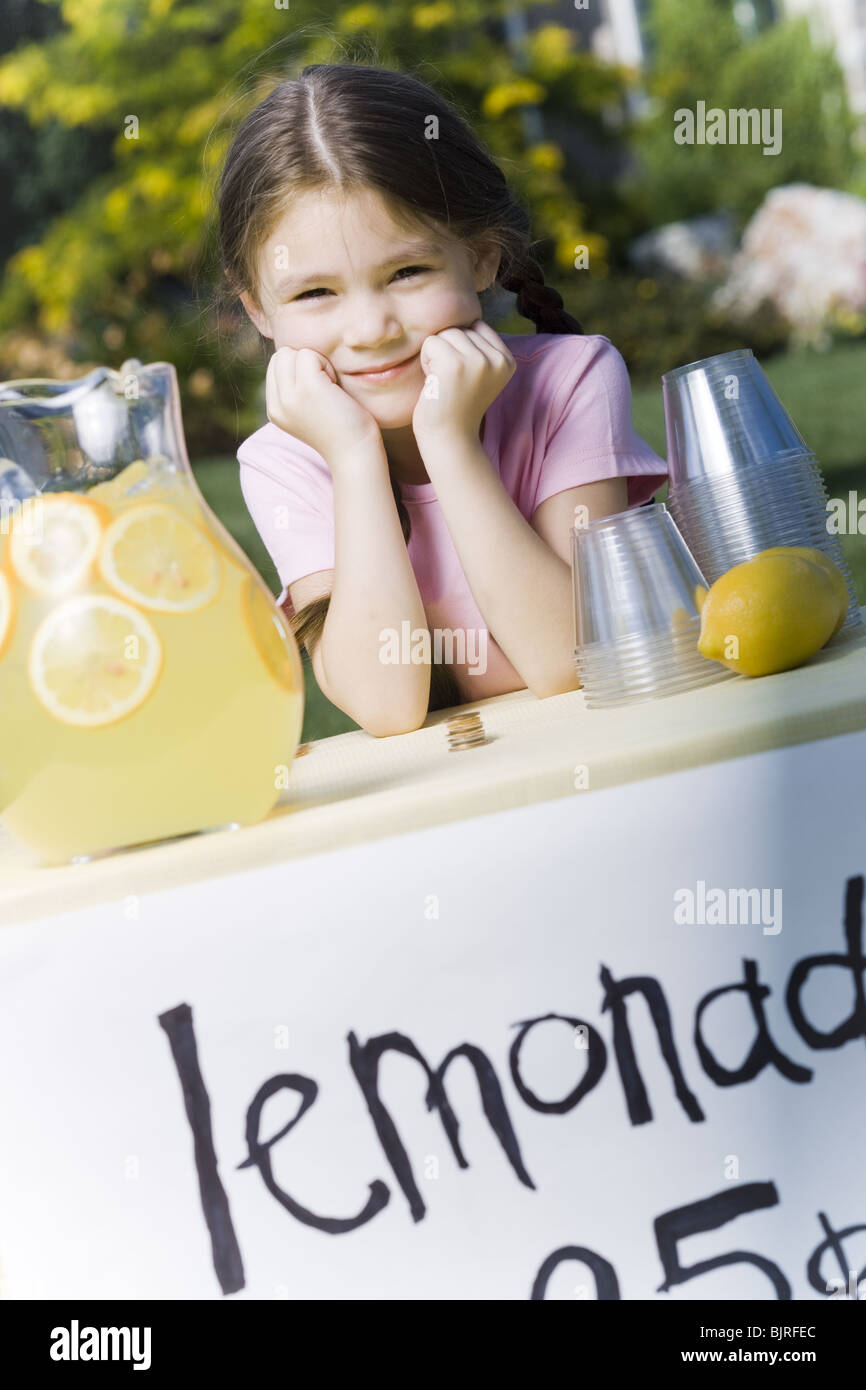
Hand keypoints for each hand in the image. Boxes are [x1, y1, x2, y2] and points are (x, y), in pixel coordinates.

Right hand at [265, 345, 382, 465]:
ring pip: (292, 352)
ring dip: (315, 362)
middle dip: (304, 362)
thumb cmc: (341, 430)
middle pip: (280, 356)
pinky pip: (309, 355)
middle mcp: (276, 405)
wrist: (355, 453)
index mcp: (274, 410)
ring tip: (329, 387)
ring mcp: (289, 397)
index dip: (298, 369)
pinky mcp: (307, 388)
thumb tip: (293, 357)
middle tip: (324, 387)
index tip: (317, 391)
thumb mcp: (307, 411)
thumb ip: (294, 390)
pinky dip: (325, 364)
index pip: (275, 367)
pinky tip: (335, 386)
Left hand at [411, 319, 515, 444]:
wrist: (449, 439)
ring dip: (436, 355)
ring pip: (446, 332)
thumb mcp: (478, 373)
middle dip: (448, 351)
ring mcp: (478, 361)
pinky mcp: (455, 365)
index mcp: (507, 359)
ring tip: (443, 381)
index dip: (460, 347)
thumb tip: (461, 309)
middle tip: (450, 382)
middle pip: (461, 327)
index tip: (461, 377)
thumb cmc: (456, 405)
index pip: (476, 326)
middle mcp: (497, 358)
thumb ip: (478, 346)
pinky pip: (431, 342)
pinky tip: (434, 383)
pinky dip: (426, 361)